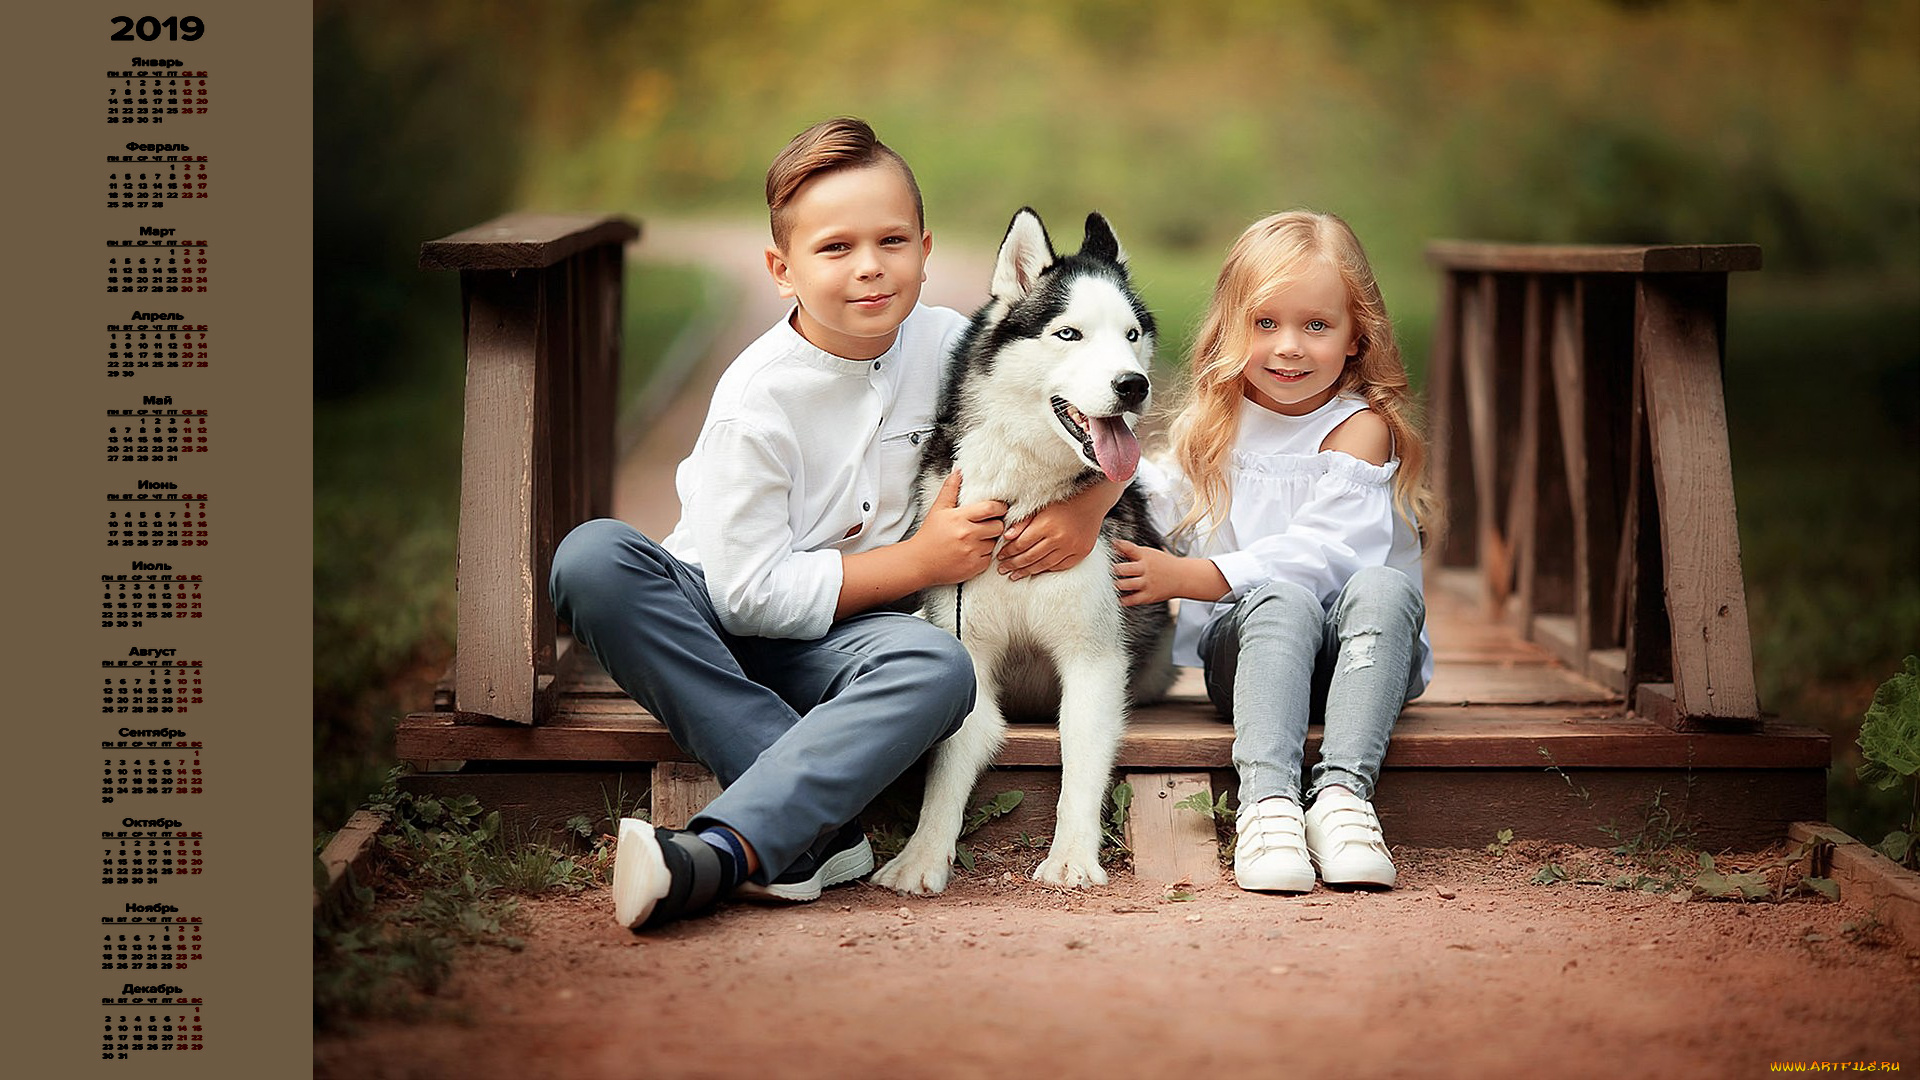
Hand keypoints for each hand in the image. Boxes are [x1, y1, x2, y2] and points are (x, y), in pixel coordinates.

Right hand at [913, 471, 1006, 586]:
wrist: (919, 562)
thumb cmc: (930, 535)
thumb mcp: (938, 509)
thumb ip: (950, 489)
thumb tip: (958, 470)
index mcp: (960, 518)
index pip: (991, 508)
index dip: (1000, 507)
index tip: (999, 508)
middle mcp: (967, 535)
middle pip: (998, 526)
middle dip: (995, 524)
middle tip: (987, 524)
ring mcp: (972, 552)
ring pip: (995, 542)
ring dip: (989, 540)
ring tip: (977, 539)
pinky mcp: (974, 567)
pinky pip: (990, 557)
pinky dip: (984, 555)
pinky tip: (973, 551)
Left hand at [998, 479, 1121, 580]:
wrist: (1092, 502)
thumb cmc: (1063, 503)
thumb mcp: (1040, 507)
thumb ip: (1023, 522)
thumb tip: (1006, 537)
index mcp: (1046, 524)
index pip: (1021, 544)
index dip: (1008, 552)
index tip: (1000, 556)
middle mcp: (1059, 538)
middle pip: (1030, 557)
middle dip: (1013, 565)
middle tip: (1002, 570)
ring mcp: (1071, 547)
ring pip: (1044, 565)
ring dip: (1027, 571)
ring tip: (1015, 575)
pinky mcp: (1081, 552)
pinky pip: (1060, 566)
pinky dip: (1046, 569)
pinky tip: (1036, 571)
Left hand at [1112, 539, 1227, 606]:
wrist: (1183, 577)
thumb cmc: (1163, 564)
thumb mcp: (1149, 553)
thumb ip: (1131, 551)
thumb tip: (1114, 545)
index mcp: (1145, 556)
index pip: (1129, 548)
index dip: (1117, 546)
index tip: (1110, 546)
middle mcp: (1145, 569)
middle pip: (1124, 568)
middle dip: (1114, 569)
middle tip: (1109, 571)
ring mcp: (1147, 583)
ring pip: (1126, 584)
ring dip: (1117, 584)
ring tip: (1114, 584)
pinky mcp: (1148, 596)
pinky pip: (1132, 600)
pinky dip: (1123, 600)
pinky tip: (1119, 597)